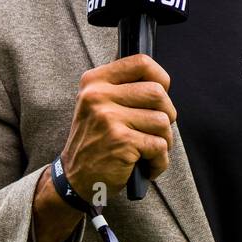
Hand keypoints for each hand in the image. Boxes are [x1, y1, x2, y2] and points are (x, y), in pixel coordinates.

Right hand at [60, 53, 176, 204]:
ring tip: (148, 150)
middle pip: (158, 92)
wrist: (74, 179)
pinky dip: (160, 161)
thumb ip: (124, 88)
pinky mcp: (120, 141)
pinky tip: (147, 166)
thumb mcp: (99, 105)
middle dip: (167, 114)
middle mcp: (98, 96)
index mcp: (94, 81)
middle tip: (156, 130)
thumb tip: (162, 80)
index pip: (141, 62)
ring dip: (164, 140)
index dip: (161, 77)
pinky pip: (160, 146)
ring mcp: (108, 118)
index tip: (162, 92)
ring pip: (162, 121)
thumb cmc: (96, 141)